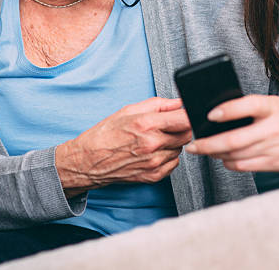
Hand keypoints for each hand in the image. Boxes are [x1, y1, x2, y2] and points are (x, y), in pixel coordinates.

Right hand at [56, 97, 191, 195]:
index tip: (187, 111)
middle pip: (187, 134)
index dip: (189, 114)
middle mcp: (153, 144)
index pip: (185, 119)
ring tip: (156, 138)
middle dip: (182, 127)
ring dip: (174, 142)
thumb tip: (179, 102)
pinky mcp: (154, 176)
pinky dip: (168, 156)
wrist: (89, 161)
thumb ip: (159, 104)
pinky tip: (154, 151)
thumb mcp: (130, 110)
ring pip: (181, 148)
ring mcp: (154, 163)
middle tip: (169, 124)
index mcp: (147, 124)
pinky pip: (173, 163)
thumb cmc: (106, 133)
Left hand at [185, 95, 278, 172]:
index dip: (227, 110)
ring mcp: (274, 148)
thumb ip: (248, 107)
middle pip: (234, 139)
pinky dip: (230, 162)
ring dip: (216, 154)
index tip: (209, 115)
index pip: (247, 105)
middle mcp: (273, 128)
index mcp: (271, 107)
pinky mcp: (275, 164)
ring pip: (236, 155)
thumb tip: (215, 115)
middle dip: (209, 144)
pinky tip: (223, 158)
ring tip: (204, 150)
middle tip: (193, 145)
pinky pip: (245, 166)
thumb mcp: (272, 104)